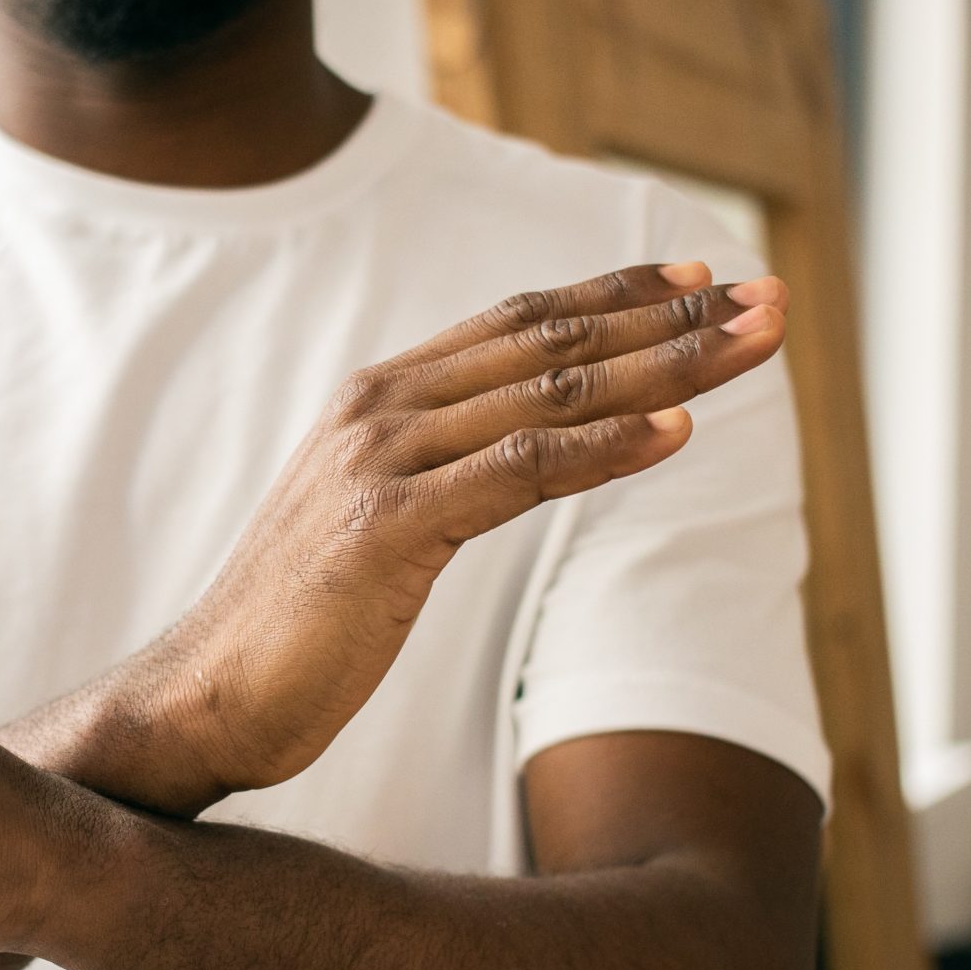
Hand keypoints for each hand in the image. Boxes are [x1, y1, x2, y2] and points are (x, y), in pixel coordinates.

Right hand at [84, 261, 787, 813]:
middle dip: (671, 316)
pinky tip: (679, 431)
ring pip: (551, 393)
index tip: (702, 275)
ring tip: (755, 343)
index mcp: (377, 398)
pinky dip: (607, 448)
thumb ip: (439, 470)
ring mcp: (381, 461)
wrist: (203, 694)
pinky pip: (522, 472)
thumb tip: (518, 453)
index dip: (615, 293)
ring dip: (668, 365)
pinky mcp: (388, 527)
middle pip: (551, 341)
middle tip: (768, 297)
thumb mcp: (374, 523)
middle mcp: (380, 408)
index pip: (517, 322)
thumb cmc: (295, 624)